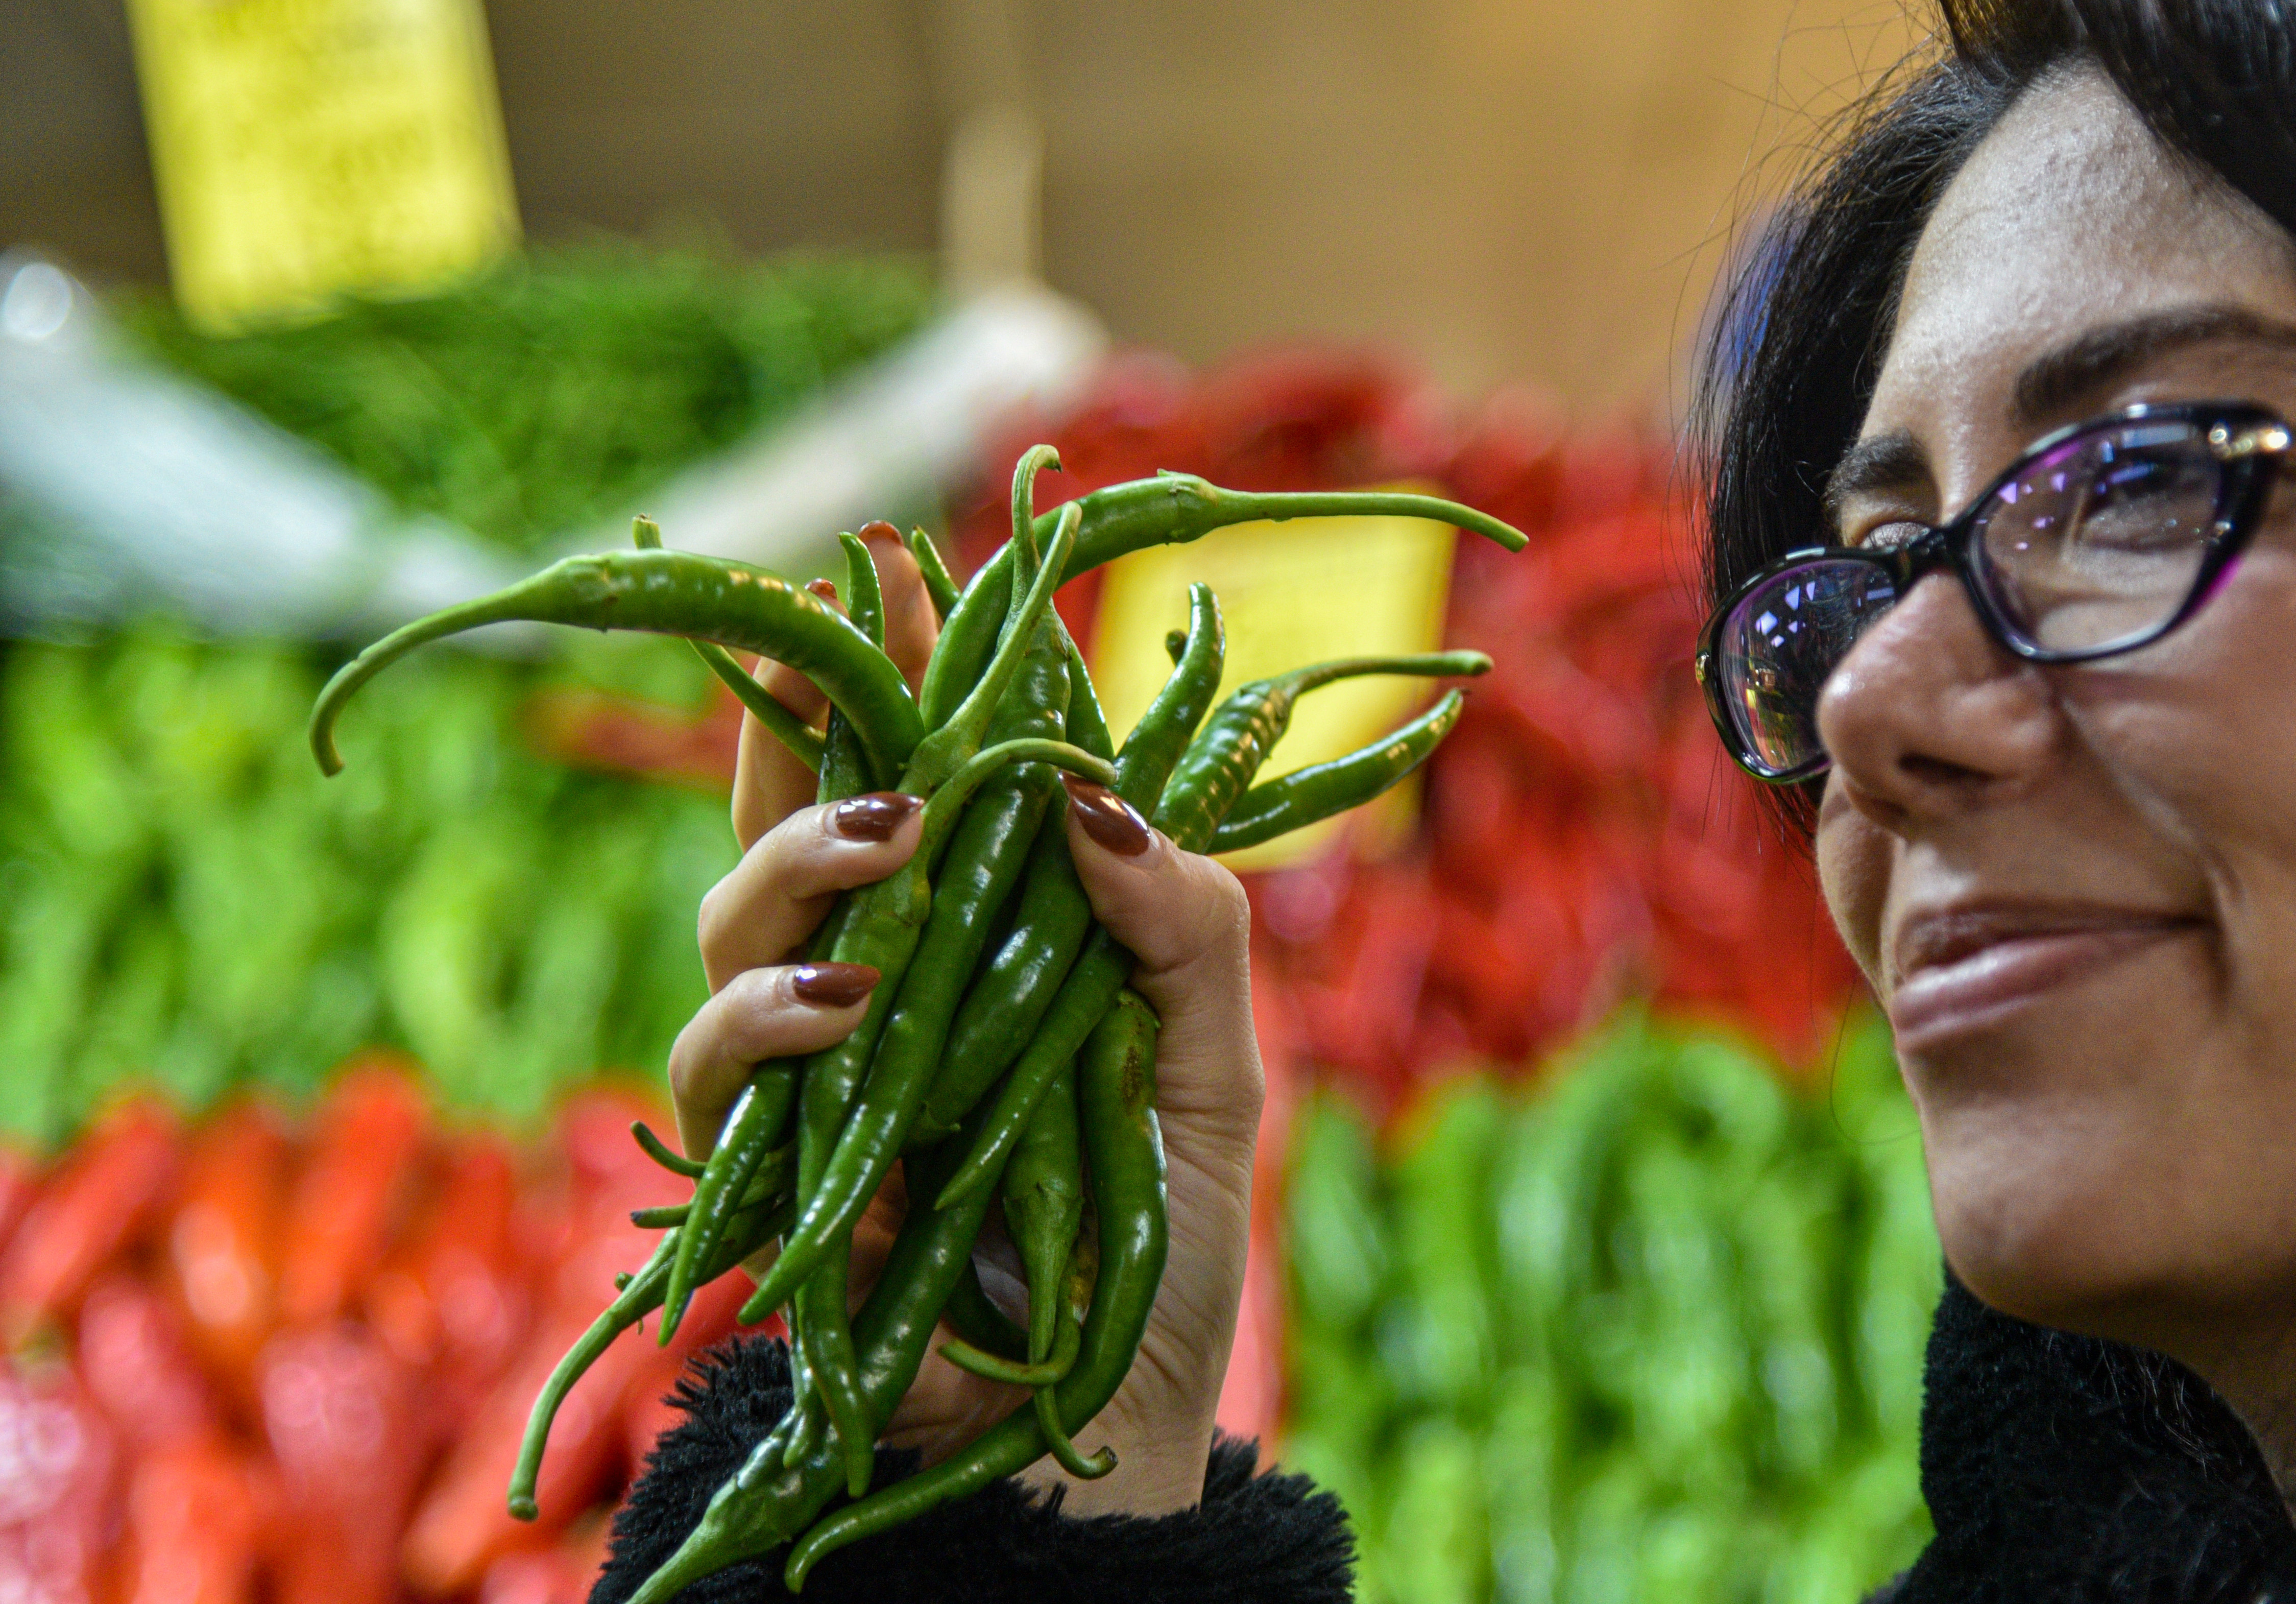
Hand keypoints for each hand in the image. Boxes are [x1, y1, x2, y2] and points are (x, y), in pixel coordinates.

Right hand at [668, 528, 1261, 1518]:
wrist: (1112, 1422)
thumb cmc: (1161, 1243)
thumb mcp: (1211, 1068)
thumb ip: (1181, 927)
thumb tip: (1087, 798)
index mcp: (980, 947)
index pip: (913, 779)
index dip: (887, 671)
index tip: (891, 562)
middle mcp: (878, 987)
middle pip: (788, 820)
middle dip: (797, 713)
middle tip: (848, 627)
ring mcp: (813, 1072)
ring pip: (725, 923)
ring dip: (793, 857)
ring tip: (890, 833)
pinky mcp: (769, 1164)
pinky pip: (711, 1067)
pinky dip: (763, 1014)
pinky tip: (842, 997)